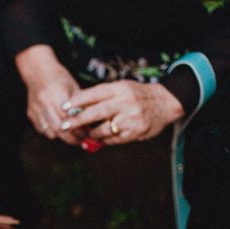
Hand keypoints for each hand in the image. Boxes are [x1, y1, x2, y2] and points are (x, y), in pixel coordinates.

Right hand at [15, 45, 85, 144]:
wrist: (38, 71)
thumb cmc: (59, 78)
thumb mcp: (74, 87)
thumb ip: (81, 104)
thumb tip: (90, 121)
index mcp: (57, 95)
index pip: (70, 118)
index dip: (79, 129)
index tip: (87, 134)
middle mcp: (45, 103)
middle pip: (59, 129)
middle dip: (72, 138)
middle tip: (81, 140)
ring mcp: (36, 110)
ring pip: (50, 132)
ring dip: (61, 136)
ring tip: (71, 135)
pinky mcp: (31, 114)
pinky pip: (42, 130)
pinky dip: (51, 132)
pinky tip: (59, 128)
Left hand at [62, 80, 184, 144]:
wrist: (165, 103)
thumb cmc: (136, 95)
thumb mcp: (122, 88)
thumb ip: (102, 96)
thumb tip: (77, 107)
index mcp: (120, 88)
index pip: (95, 93)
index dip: (78, 101)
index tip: (64, 107)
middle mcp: (125, 102)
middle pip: (96, 112)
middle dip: (78, 120)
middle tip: (64, 126)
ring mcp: (131, 118)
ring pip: (103, 129)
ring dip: (92, 133)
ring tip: (87, 133)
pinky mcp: (136, 132)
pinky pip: (114, 139)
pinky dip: (105, 139)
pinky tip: (102, 138)